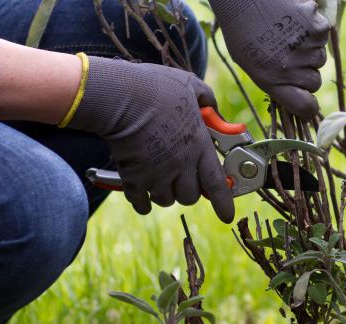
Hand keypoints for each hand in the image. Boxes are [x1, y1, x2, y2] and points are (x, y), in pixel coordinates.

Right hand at [68, 57, 234, 222]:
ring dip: (165, 193)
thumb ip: (208, 100)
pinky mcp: (134, 179)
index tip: (227, 216)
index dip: (224, 203)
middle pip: (191, 196)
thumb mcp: (191, 86)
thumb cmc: (155, 87)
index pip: (217, 183)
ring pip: (167, 200)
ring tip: (160, 178)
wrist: (119, 96)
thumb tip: (215, 111)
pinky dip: (143, 202)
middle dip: (189, 191)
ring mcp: (157, 174)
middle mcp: (181, 165)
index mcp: (199, 145)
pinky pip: (142, 203)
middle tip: (183, 178)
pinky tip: (142, 192)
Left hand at [210, 0, 329, 119]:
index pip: (304, 105)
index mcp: (272, 81)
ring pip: (320, 57)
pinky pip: (323, 36)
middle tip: (289, 54)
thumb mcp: (251, 64)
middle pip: (315, 80)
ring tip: (288, 34)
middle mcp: (292, 68)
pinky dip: (313, 29)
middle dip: (306, 72)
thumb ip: (274, 82)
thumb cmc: (243, 31)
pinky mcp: (318, 28)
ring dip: (309, 49)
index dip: (308, 107)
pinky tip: (294, 20)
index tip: (308, 105)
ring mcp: (307, 48)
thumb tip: (295, 94)